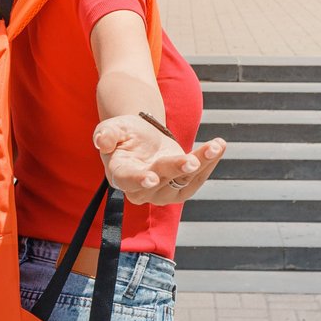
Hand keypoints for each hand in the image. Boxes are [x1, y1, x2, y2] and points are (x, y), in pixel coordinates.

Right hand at [93, 116, 227, 204]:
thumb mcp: (112, 128)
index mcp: (120, 174)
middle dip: (177, 168)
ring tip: (216, 146)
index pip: (128, 180)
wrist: (141, 138)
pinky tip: (218, 146)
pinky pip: (197, 178)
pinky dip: (209, 162)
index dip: (139, 179)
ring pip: (184, 180)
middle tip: (191, 161)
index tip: (151, 178)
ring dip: (202, 163)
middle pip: (161, 179)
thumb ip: (107, 135)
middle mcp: (141, 189)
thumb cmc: (123, 134)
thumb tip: (101, 142)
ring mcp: (163, 192)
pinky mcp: (180, 188)